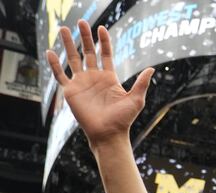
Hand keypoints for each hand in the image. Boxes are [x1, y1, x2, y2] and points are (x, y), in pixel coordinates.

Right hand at [46, 20, 153, 146]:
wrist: (109, 134)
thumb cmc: (123, 120)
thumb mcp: (136, 99)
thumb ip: (142, 83)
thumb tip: (152, 69)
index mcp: (109, 77)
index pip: (105, 54)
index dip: (103, 41)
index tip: (101, 28)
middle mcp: (94, 78)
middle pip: (88, 52)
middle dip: (84, 37)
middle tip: (81, 22)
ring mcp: (82, 83)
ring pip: (73, 59)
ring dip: (67, 44)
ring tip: (63, 28)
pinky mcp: (71, 92)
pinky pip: (60, 75)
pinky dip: (55, 64)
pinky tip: (50, 52)